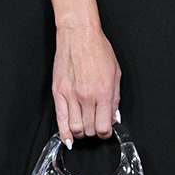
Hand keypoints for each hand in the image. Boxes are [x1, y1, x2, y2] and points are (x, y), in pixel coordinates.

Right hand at [52, 23, 120, 147]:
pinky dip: (64, 134)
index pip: (104, 127)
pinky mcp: (59, 93)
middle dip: (95, 131)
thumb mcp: (115, 72)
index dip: (106, 133)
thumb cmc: (98, 49)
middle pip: (90, 129)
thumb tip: (114, 116)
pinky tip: (69, 139)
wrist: (79, 35)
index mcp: (104, 92)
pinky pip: (60, 120)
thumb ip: (115, 97)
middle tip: (96, 125)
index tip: (106, 130)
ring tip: (85, 127)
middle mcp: (87, 97)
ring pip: (76, 128)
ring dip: (82, 132)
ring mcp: (71, 96)